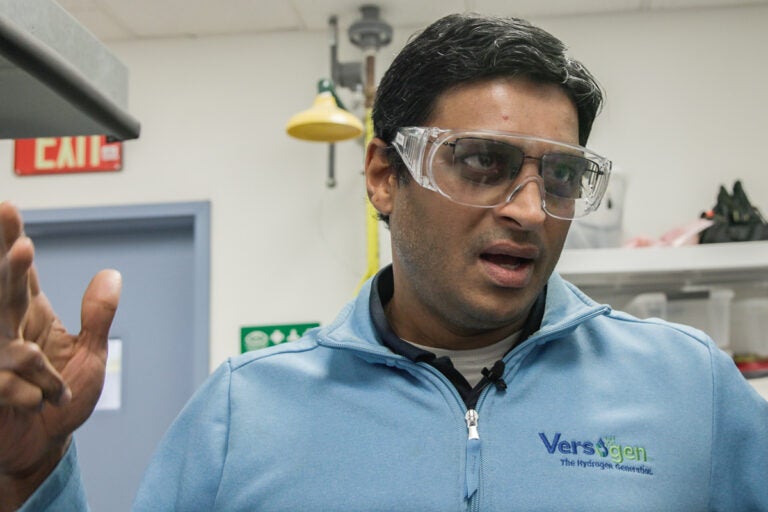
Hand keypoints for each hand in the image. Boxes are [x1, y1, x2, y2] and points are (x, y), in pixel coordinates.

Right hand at [0, 202, 120, 509]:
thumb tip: (111, 275)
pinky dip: (31, 388)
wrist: (44, 447)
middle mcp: (7, 331)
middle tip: (4, 209)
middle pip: (1, 285)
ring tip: (22, 250)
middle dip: (2, 251)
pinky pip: (7, 381)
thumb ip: (98, 318)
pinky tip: (39, 403)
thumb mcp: (91, 356)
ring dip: (7, 286)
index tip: (7, 207)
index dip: (11, 240)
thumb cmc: (64, 401)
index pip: (20, 273)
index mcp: (29, 316)